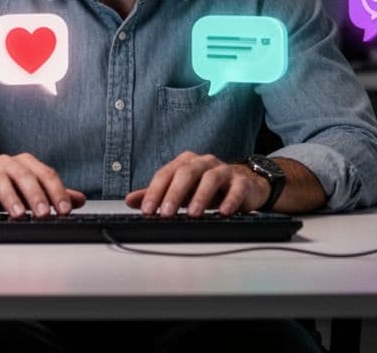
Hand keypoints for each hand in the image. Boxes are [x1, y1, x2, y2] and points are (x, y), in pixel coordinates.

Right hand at [0, 153, 85, 218]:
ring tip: (19, 214)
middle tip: (44, 213)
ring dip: (11, 198)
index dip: (57, 192)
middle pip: (25, 176)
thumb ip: (54, 195)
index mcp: (26, 164)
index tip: (64, 210)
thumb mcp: (31, 192)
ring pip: (1, 181)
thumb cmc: (4, 190)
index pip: (46, 174)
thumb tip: (79, 200)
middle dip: (36, 195)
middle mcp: (8, 164)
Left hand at [124, 152, 270, 217]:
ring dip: (201, 196)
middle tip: (167, 213)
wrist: (246, 185)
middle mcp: (204, 163)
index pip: (166, 174)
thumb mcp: (181, 191)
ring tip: (193, 214)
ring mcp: (224, 170)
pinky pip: (237, 188)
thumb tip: (130, 200)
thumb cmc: (208, 188)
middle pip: (186, 172)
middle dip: (174, 193)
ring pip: (211, 178)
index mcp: (185, 163)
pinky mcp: (242, 182)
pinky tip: (223, 212)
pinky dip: (230, 200)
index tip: (147, 210)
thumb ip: (156, 194)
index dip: (154, 191)